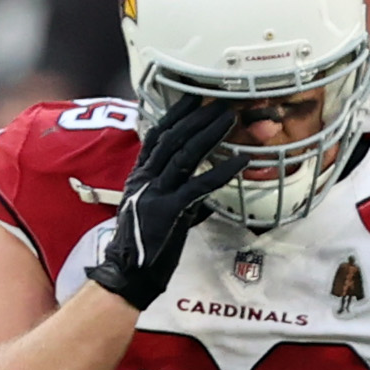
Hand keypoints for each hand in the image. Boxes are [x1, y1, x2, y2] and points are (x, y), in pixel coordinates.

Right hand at [87, 95, 248, 310]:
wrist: (129, 272)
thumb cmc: (147, 245)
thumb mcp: (161, 213)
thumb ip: (181, 199)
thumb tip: (203, 197)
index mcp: (141, 176)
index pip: (157, 136)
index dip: (175, 114)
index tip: (193, 97)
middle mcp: (145, 178)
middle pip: (172, 137)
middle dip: (195, 116)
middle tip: (218, 100)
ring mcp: (155, 192)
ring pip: (183, 154)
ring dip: (208, 134)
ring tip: (228, 118)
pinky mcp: (168, 210)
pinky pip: (198, 186)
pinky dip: (220, 172)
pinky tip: (240, 162)